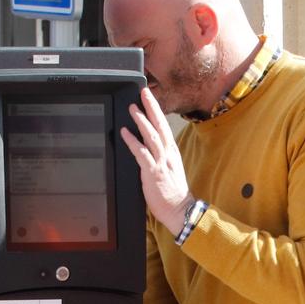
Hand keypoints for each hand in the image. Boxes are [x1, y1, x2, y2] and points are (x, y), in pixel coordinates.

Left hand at [120, 86, 193, 234]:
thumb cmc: (173, 192)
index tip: (150, 98)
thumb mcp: (169, 169)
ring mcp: (161, 162)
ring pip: (151, 136)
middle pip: (160, 125)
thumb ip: (159, 156)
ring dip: (141, 121)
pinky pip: (142, 154)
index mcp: (171, 152)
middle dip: (151, 107)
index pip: (164, 126)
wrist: (180, 210)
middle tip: (144, 93)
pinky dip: (133, 142)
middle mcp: (167, 154)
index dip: (157, 111)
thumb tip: (148, 145)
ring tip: (132, 108)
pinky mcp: (153, 173)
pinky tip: (124, 133)